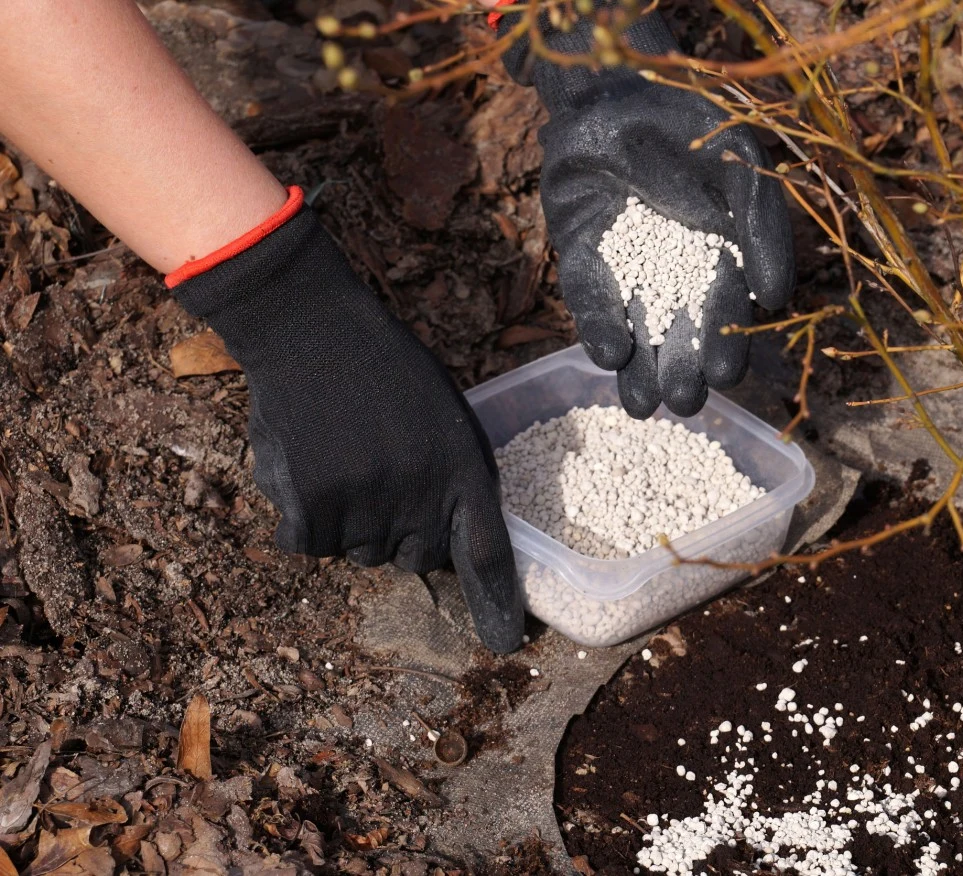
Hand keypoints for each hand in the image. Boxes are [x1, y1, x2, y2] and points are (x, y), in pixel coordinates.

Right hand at [170, 193, 523, 651]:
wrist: (310, 330)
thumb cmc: (382, 367)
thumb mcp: (444, 414)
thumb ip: (453, 475)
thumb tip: (450, 535)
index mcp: (461, 469)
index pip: (486, 551)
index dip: (496, 602)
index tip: (504, 643)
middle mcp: (419, 496)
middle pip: (413, 559)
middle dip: (401, 535)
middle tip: (381, 478)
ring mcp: (364, 504)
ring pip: (358, 553)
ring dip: (349, 524)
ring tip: (342, 459)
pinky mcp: (311, 507)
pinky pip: (309, 545)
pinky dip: (303, 518)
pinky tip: (306, 467)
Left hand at [501, 5, 793, 417]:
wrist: (613, 88)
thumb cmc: (684, 121)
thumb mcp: (734, 159)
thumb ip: (754, 220)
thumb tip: (772, 295)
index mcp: (721, 250)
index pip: (726, 304)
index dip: (727, 339)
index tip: (725, 372)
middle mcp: (675, 268)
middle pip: (681, 329)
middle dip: (683, 367)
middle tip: (684, 401)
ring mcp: (626, 266)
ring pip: (636, 327)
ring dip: (639, 368)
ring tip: (642, 405)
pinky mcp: (584, 257)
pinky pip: (591, 296)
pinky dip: (598, 323)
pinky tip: (606, 354)